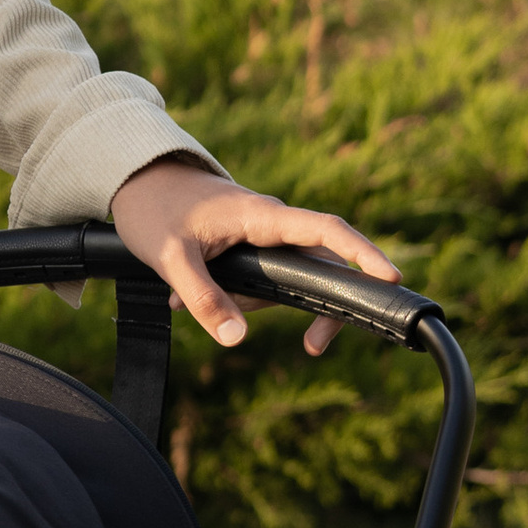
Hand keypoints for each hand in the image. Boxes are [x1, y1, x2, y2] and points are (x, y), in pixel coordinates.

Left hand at [108, 158, 399, 358]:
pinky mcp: (251, 247)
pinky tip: (190, 301)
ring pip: (286, 278)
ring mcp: (264, 235)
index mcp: (262, 215)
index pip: (326, 230)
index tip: (391, 278)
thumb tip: (236, 341)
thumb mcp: (170, 257)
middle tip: (314, 344)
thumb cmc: (154, 209)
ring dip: (253, 302)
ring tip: (190, 300)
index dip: (362, 253)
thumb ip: (204, 297)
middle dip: (318, 303)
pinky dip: (238, 298)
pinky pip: (264, 279)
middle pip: (320, 263)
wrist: (136, 183)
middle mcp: (273, 223)